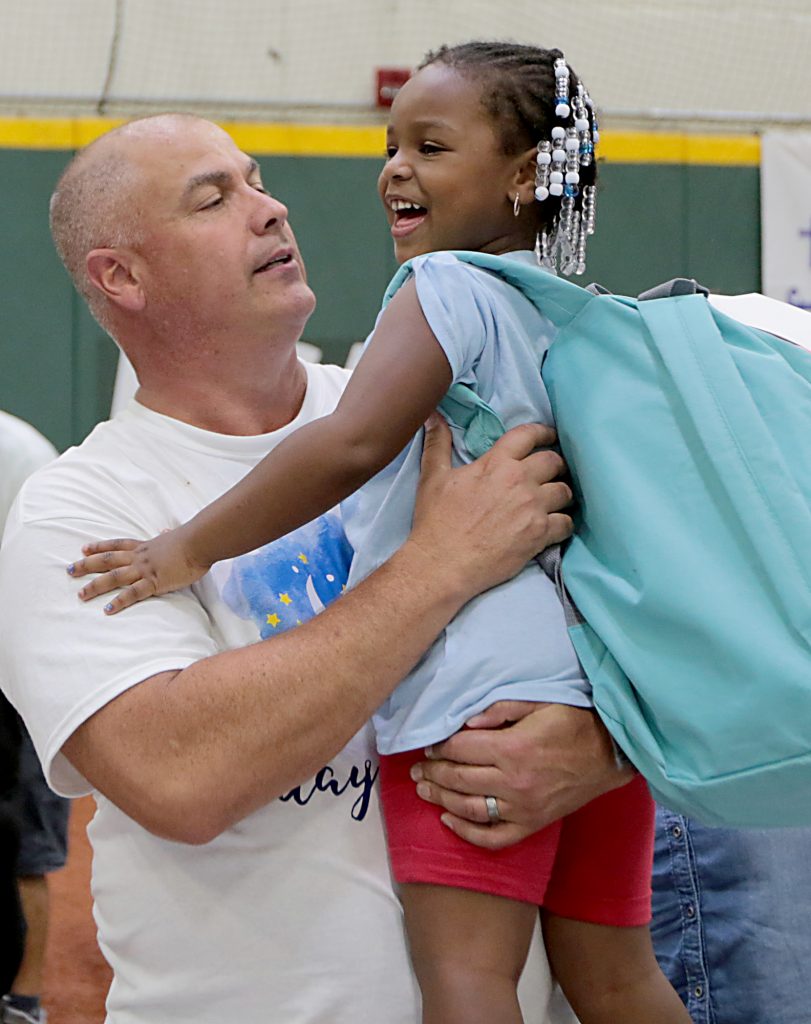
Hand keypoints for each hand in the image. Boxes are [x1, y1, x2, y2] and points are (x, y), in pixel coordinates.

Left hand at [67, 527, 208, 613]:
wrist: (198, 543)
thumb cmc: (190, 540)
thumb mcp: (173, 536)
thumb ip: (166, 536)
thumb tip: (166, 531)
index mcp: (144, 546)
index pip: (117, 545)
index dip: (100, 547)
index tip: (84, 548)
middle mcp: (139, 557)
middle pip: (107, 560)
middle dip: (87, 565)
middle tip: (70, 570)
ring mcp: (144, 569)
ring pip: (114, 577)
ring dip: (95, 586)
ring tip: (81, 595)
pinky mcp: (153, 582)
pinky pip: (132, 593)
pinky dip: (119, 601)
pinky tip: (107, 609)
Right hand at [410, 416, 572, 601]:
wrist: (443, 563)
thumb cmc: (436, 522)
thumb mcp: (433, 478)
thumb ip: (438, 444)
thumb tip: (432, 417)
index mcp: (496, 463)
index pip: (528, 435)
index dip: (543, 432)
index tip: (550, 436)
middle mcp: (519, 481)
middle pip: (554, 461)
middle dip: (555, 464)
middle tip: (553, 472)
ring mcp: (532, 508)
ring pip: (565, 491)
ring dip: (562, 494)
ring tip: (555, 500)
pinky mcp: (539, 534)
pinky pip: (566, 523)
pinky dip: (563, 523)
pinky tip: (555, 526)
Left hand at [410, 701, 632, 848]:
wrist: (612, 753)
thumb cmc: (574, 721)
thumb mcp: (539, 702)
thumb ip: (500, 709)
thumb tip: (466, 722)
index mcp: (513, 748)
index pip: (461, 749)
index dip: (440, 747)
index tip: (429, 746)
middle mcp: (514, 782)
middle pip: (458, 779)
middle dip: (432, 773)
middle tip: (416, 770)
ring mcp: (523, 808)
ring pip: (469, 809)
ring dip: (440, 799)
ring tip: (423, 790)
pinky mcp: (533, 824)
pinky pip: (494, 837)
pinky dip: (468, 833)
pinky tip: (449, 821)